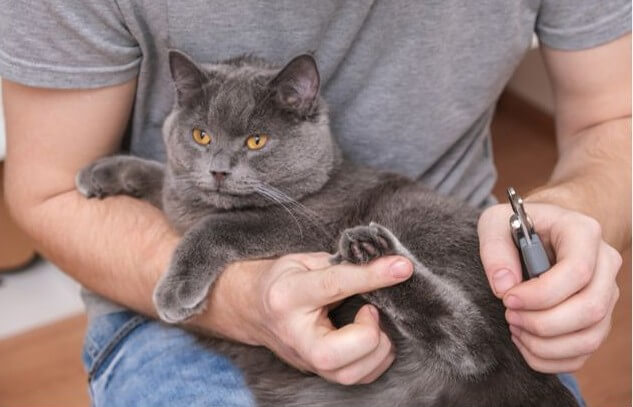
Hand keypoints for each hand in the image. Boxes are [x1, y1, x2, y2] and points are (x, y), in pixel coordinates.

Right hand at [192, 252, 412, 384]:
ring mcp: (304, 359)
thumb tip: (386, 265)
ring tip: (372, 322)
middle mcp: (295, 334)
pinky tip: (371, 337)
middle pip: (334, 355)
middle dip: (369, 335)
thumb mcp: (304, 261)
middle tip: (370, 310)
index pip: (334, 285)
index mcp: (288, 295)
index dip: (372, 275)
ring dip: (377, 349)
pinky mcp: (317, 371)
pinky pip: (357, 378)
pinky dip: (375, 359)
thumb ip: (341, 263)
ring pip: (348, 374)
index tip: (402, 268)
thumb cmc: (282, 279)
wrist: (251, 307)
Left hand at [478, 202, 621, 372]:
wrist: (540, 229)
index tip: (508, 299)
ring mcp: (606, 294)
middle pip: (589, 309)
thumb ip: (495, 250)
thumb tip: (504, 287)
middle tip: (509, 316)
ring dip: (545, 344)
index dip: (541, 294)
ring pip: (590, 337)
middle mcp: (604, 264)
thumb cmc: (517, 226)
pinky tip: (525, 342)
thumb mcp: (495, 223)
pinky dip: (550, 358)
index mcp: (583, 232)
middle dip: (542, 323)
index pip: (577, 272)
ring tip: (515, 328)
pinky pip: (583, 353)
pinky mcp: (598, 319)